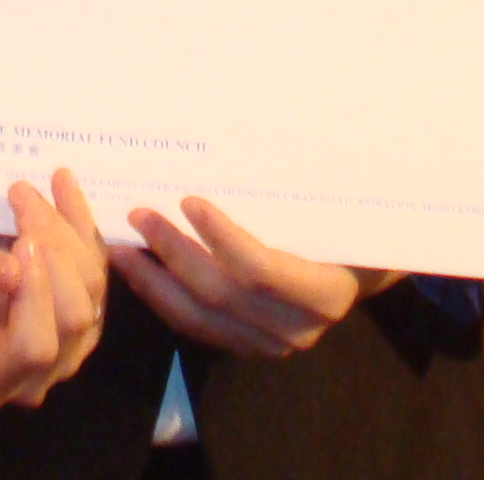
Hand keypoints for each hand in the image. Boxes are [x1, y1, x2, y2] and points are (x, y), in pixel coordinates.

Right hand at [0, 171, 109, 411]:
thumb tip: (11, 271)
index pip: (33, 348)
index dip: (34, 293)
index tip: (18, 241)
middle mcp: (33, 378)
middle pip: (73, 318)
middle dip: (54, 251)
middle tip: (18, 197)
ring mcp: (66, 348)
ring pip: (92, 288)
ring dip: (64, 229)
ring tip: (27, 189)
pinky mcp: (85, 313)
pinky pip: (98, 267)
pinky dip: (81, 224)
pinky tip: (61, 184)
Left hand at [112, 196, 390, 359]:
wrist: (362, 270)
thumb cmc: (347, 227)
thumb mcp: (332, 208)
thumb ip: (293, 193)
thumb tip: (241, 136)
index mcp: (326, 292)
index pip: (261, 270)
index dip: (222, 238)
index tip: (189, 201)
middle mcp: (298, 329)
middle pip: (221, 294)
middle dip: (174, 253)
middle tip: (139, 214)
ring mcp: (270, 345)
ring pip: (200, 318)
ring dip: (155, 281)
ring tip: (121, 247)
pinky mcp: (246, 347)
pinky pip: (196, 327)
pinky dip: (163, 298)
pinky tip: (139, 271)